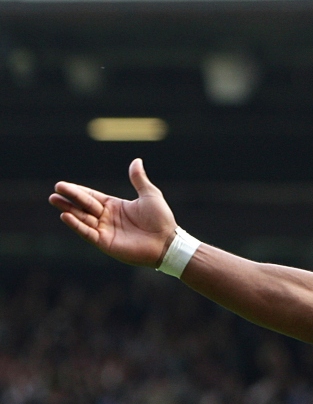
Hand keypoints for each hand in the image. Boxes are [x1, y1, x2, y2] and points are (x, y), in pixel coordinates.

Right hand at [48, 159, 177, 266]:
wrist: (167, 242)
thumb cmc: (161, 219)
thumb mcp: (149, 195)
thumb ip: (138, 179)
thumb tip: (136, 160)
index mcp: (115, 206)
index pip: (91, 196)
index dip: (77, 191)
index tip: (63, 185)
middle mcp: (107, 217)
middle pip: (83, 206)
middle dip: (69, 198)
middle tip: (55, 190)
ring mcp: (105, 230)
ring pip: (82, 218)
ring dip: (68, 210)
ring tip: (54, 200)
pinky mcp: (105, 243)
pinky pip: (87, 233)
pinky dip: (76, 225)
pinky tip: (66, 216)